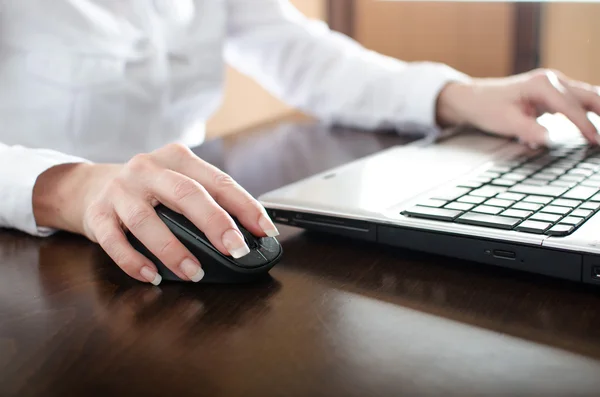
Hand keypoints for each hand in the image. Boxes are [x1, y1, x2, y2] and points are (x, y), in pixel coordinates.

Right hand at [33, 143, 278, 284]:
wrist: (89, 186)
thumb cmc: (148, 189)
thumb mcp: (176, 182)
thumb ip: (206, 200)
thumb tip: (245, 235)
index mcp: (177, 159)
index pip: (218, 181)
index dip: (244, 206)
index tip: (264, 230)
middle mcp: (148, 169)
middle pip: (186, 193)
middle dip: (215, 223)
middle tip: (235, 250)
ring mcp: (120, 190)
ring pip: (147, 219)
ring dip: (173, 250)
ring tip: (195, 273)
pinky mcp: (98, 214)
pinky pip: (114, 240)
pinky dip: (133, 261)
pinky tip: (152, 276)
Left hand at [436, 68, 599, 145]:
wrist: (473, 98)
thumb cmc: (487, 108)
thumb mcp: (505, 122)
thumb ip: (529, 130)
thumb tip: (549, 139)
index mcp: (541, 85)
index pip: (571, 107)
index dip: (585, 126)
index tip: (597, 142)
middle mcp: (551, 80)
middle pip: (588, 95)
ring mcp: (553, 84)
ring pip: (585, 96)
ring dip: (599, 111)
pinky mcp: (552, 92)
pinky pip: (576, 100)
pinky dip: (587, 111)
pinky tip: (593, 126)